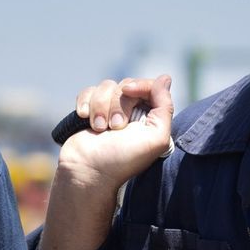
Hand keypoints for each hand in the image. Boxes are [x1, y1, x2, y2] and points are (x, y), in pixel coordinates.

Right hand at [34, 75, 173, 249]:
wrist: (87, 171)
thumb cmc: (123, 159)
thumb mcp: (156, 137)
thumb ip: (165, 106)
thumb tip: (165, 78)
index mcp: (151, 117)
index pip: (149, 85)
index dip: (140, 85)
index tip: (129, 92)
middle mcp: (131, 112)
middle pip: (126, 84)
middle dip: (118, 103)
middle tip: (115, 127)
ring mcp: (109, 111)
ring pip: (105, 86)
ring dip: (100, 106)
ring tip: (99, 128)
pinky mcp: (89, 112)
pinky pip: (88, 91)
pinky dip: (85, 102)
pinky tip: (84, 117)